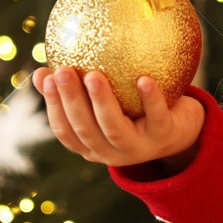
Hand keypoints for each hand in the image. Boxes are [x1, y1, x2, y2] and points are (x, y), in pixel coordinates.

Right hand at [31, 65, 203, 168]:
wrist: (181, 130)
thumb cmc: (134, 111)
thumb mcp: (106, 102)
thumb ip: (77, 89)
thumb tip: (41, 69)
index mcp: (92, 145)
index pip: (66, 131)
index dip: (53, 106)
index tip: (46, 77)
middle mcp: (111, 152)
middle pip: (85, 129)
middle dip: (72, 100)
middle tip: (63, 71)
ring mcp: (138, 147)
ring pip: (114, 128)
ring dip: (101, 102)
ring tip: (93, 75)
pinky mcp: (163, 137)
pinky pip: (156, 117)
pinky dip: (149, 99)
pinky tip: (143, 78)